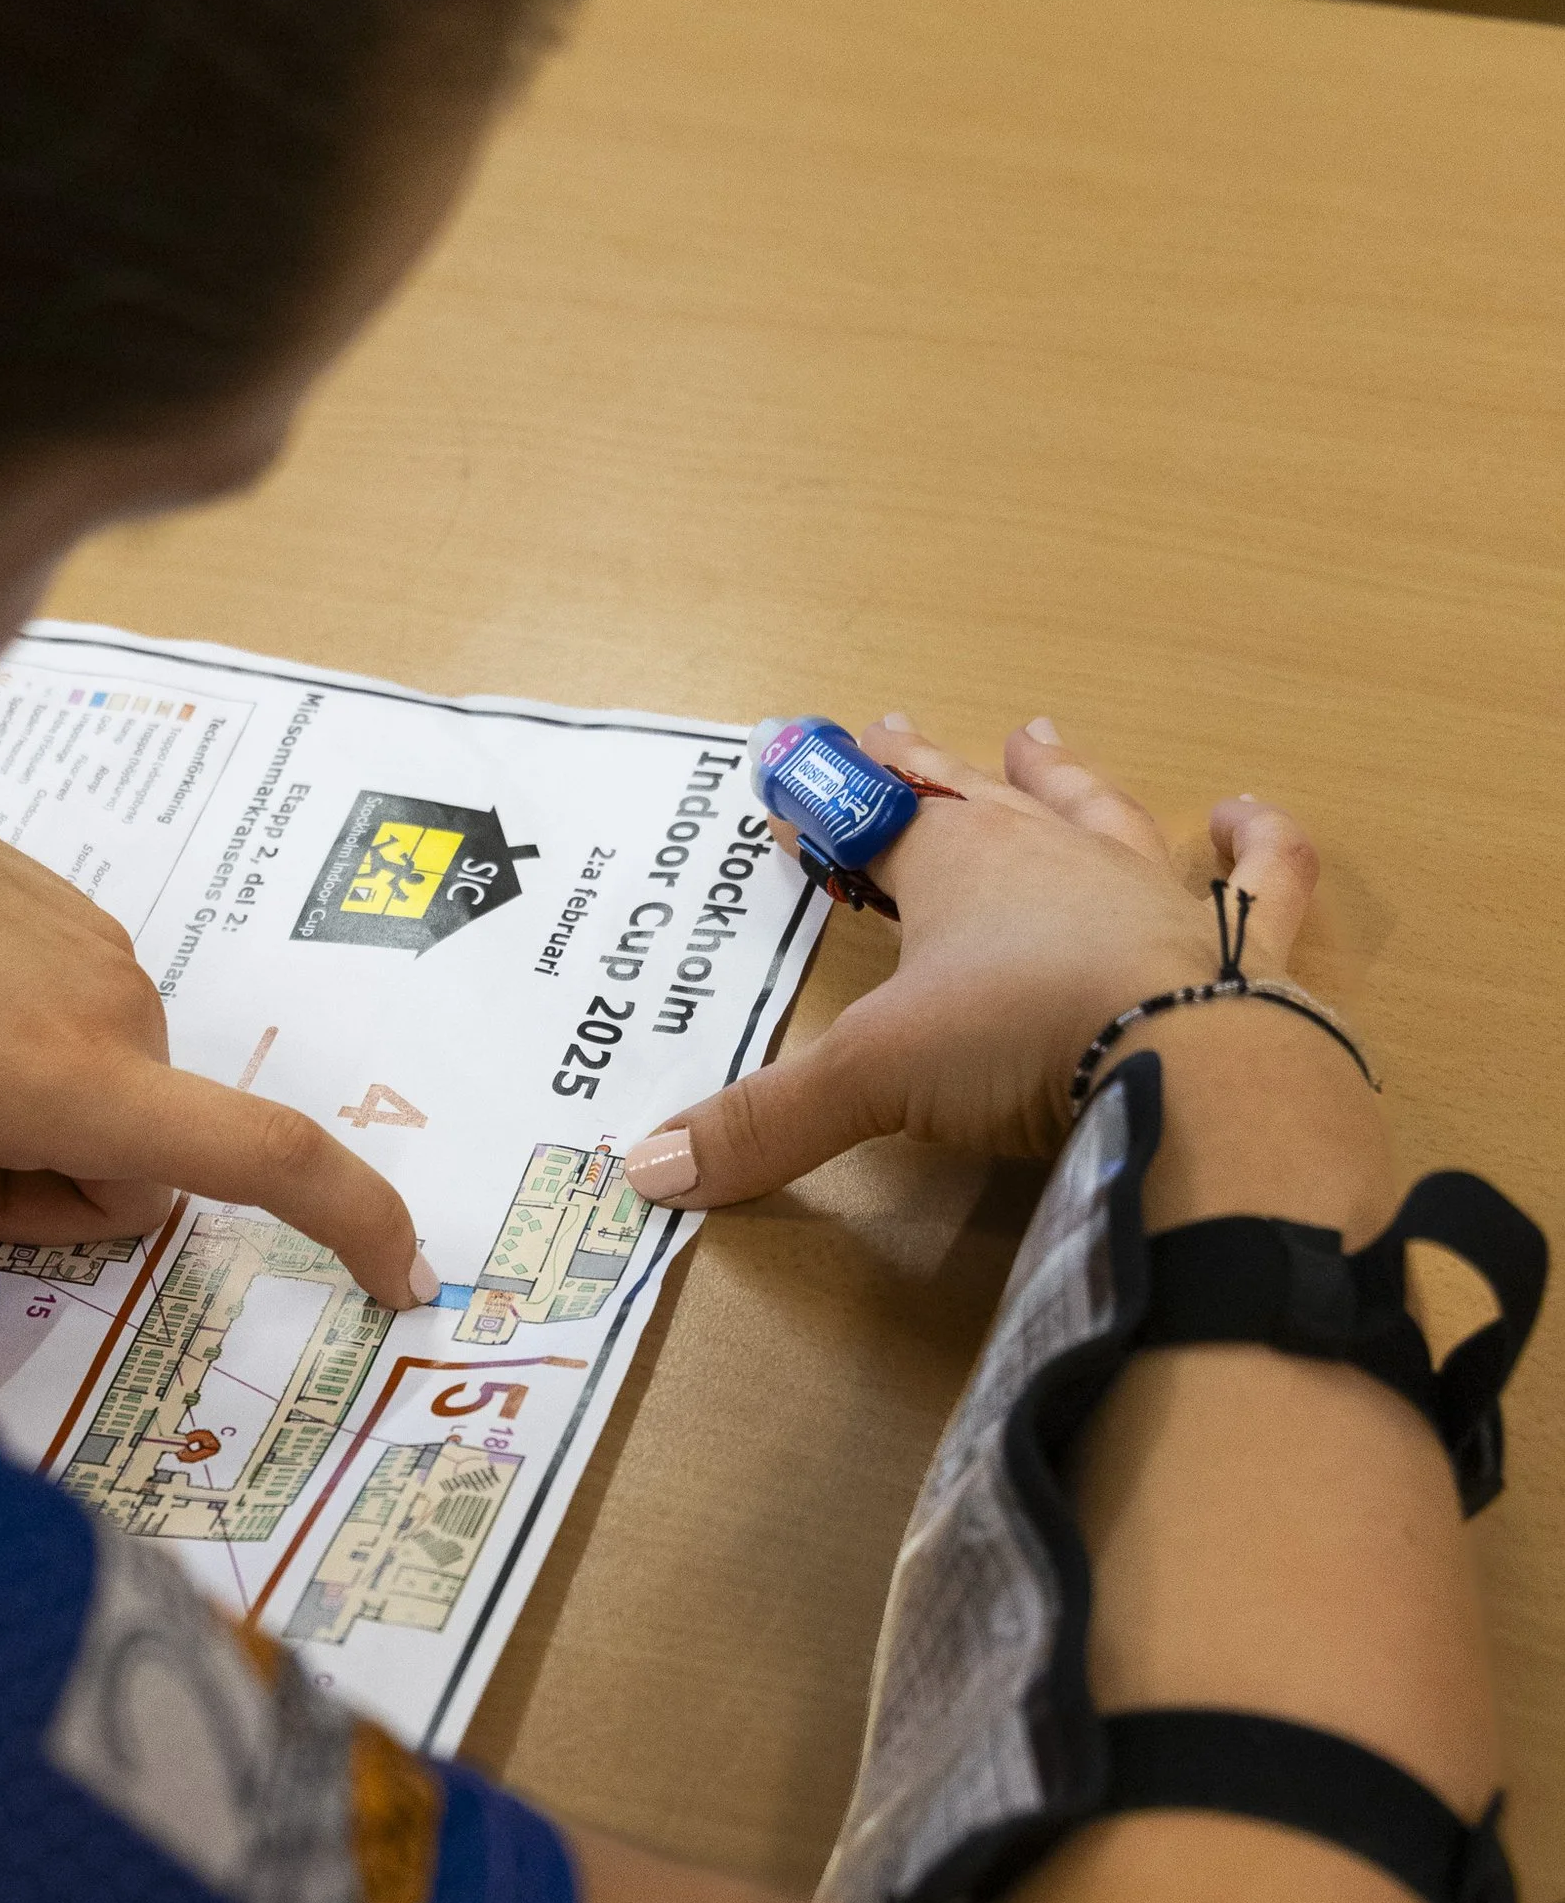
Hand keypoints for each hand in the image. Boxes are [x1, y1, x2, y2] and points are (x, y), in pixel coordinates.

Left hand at [0, 786, 433, 1376]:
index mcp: (86, 1084)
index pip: (266, 1157)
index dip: (354, 1221)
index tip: (405, 1279)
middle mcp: (120, 1011)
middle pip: (142, 1162)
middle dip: (57, 1190)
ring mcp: (97, 948)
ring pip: (112, 1096)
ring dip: (37, 1121)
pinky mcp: (67, 905)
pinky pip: (84, 1023)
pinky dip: (24, 1052)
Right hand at [624, 715, 1321, 1206]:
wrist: (1185, 1066)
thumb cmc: (1018, 1044)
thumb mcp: (870, 1083)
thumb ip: (763, 1126)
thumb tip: (643, 1173)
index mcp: (955, 872)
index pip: (873, 827)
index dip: (827, 810)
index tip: (787, 784)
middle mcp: (1051, 858)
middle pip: (972, 799)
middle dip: (923, 770)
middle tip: (890, 728)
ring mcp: (1150, 889)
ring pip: (1099, 812)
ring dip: (1062, 777)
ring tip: (1038, 737)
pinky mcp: (1238, 939)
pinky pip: (1259, 875)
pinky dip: (1258, 842)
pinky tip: (1247, 815)